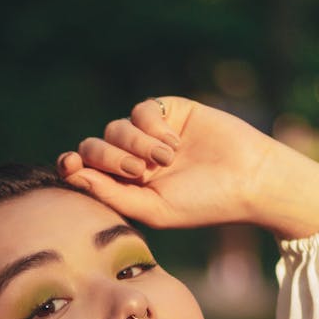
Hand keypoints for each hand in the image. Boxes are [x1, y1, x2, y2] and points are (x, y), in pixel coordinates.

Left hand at [57, 97, 318, 238]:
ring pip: (116, 128)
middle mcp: (132, 159)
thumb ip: (111, 194)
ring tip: (166, 160)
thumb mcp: (152, 209)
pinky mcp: (168, 112)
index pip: (86, 171)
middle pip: (95, 147)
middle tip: (139, 172)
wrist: (248, 179)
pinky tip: (174, 144)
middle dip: (110, 158)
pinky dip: (153, 126)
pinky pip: (141, 110)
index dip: (73, 165)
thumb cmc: (202, 203)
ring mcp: (149, 134)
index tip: (70, 165)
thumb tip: (72, 176)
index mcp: (125, 187)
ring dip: (136, 144)